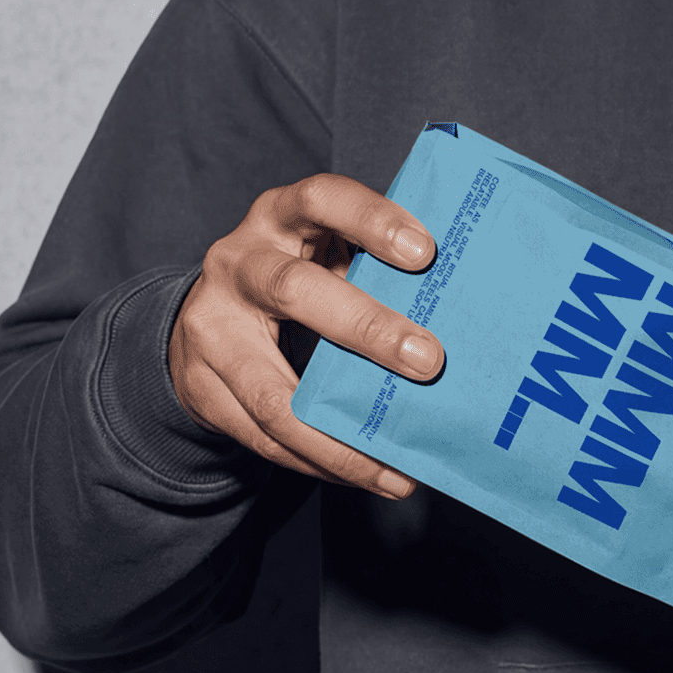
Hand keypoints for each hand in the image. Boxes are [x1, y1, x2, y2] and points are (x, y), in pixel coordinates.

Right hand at [169, 173, 441, 497]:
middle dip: (365, 328)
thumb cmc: (302, 282)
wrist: (209, 323)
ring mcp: (212, 328)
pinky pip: (264, 436)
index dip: (371, 221)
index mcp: (281, 218)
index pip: (322, 198)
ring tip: (397, 469)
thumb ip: (380, 276)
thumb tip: (471, 319)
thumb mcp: (330, 258)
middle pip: (294, 290)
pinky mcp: (202, 388)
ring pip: (270, 390)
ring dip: (339, 435)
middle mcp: (240, 264)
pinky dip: (322, 461)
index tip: (426, 251)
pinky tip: (369, 475)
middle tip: (429, 361)